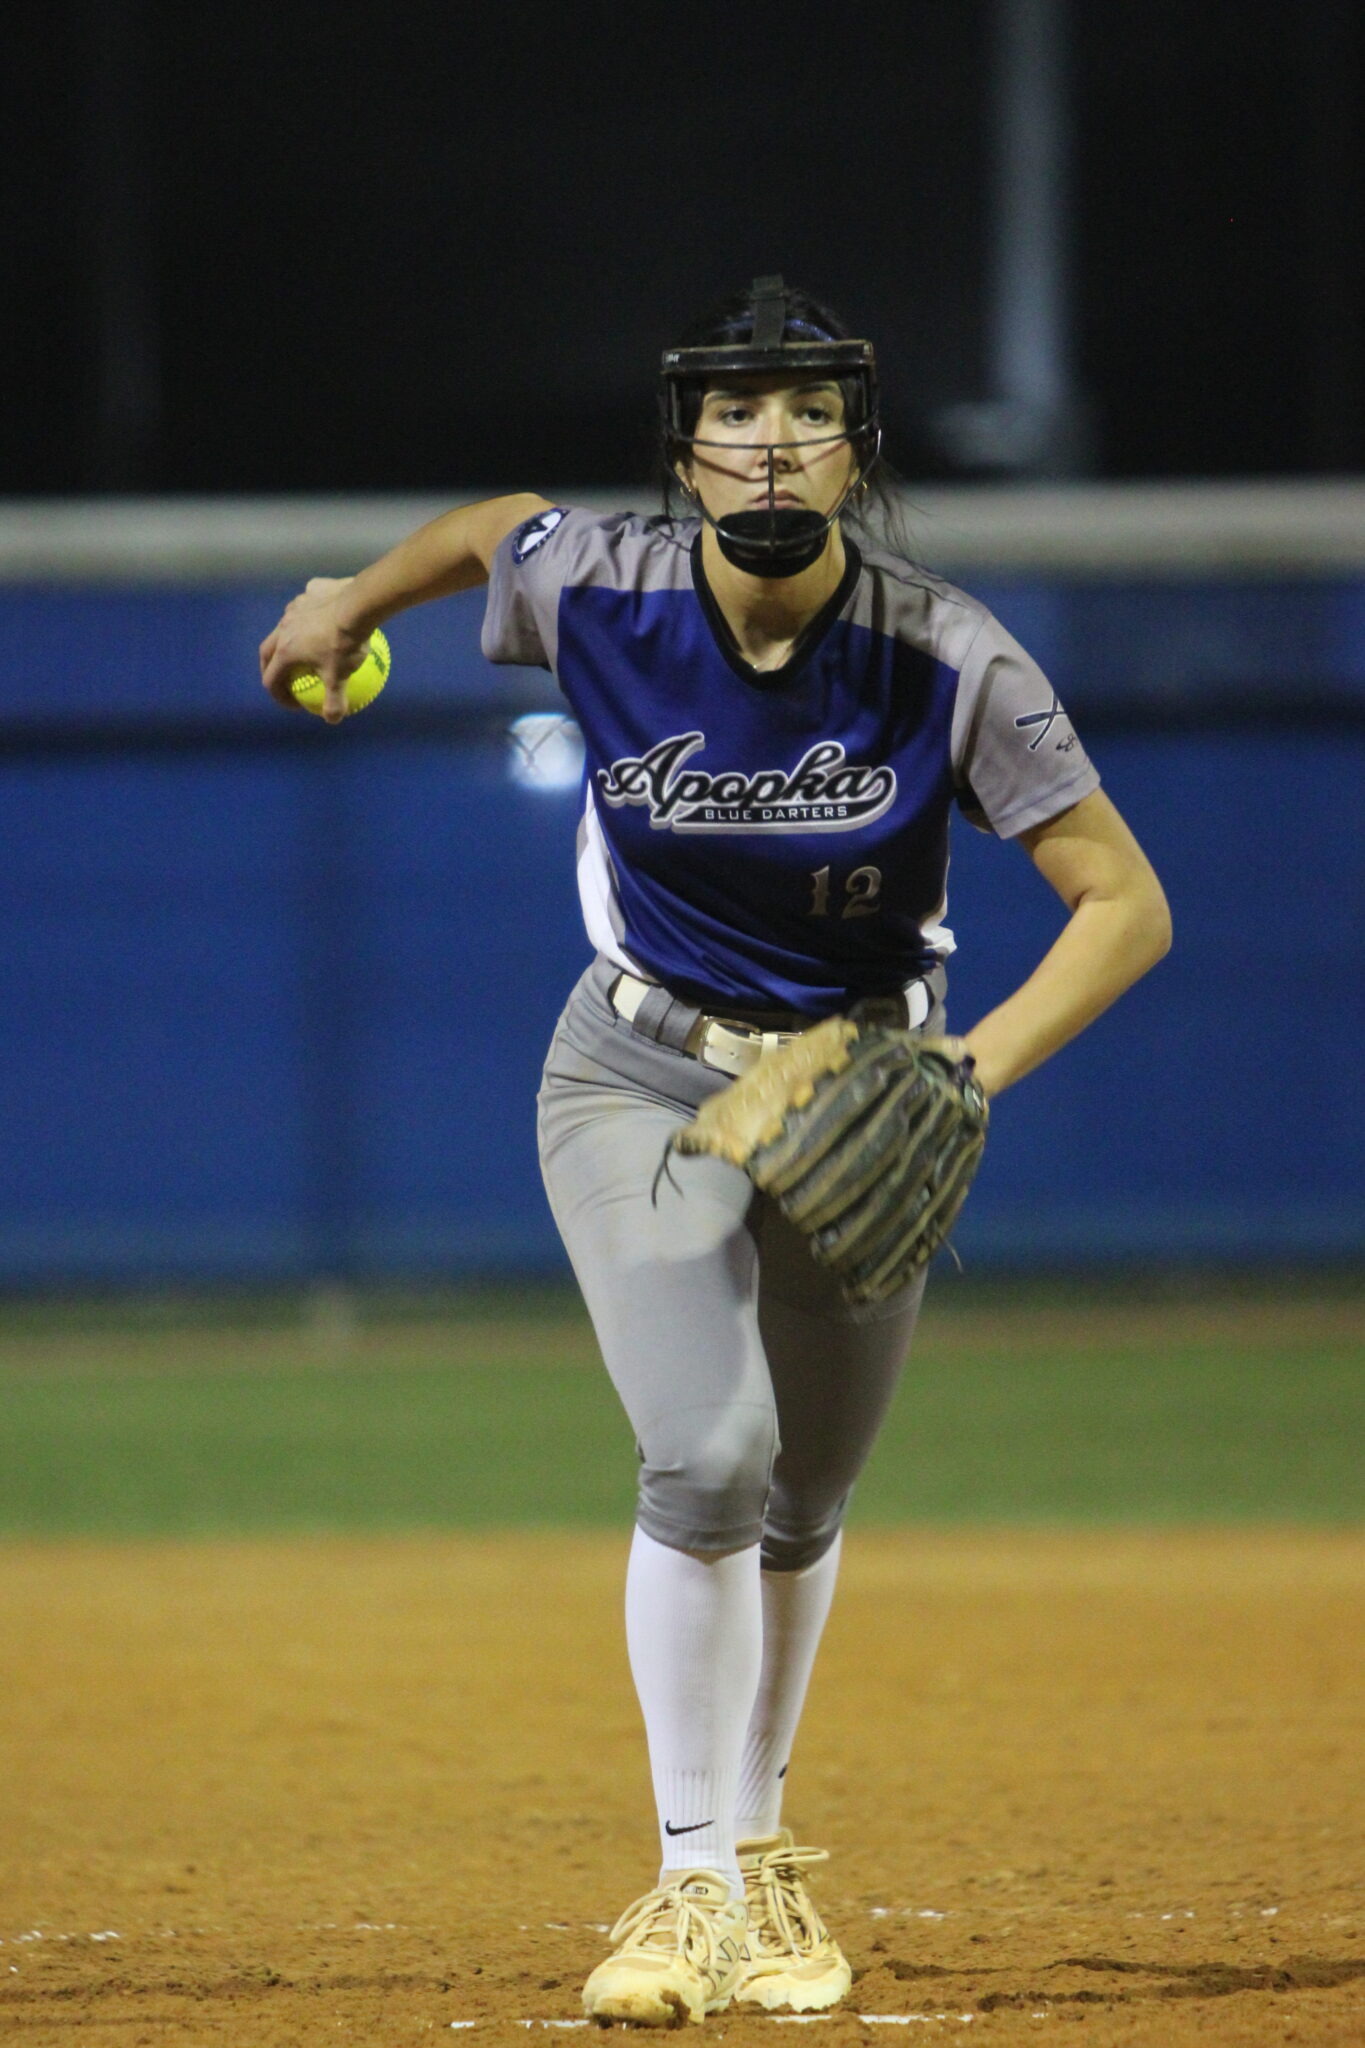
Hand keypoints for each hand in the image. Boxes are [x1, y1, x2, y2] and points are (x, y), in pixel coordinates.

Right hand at [259, 577, 369, 724]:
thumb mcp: (341, 677)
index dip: (279, 695)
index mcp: (285, 651)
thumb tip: (332, 719)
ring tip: (303, 647)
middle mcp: (283, 628)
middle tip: (282, 678)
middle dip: (269, 668)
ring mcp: (295, 607)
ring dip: (287, 639)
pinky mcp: (310, 592)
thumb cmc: (345, 643)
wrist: (357, 605)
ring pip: (284, 625)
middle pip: (267, 651)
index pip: (271, 679)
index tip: (294, 703)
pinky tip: (324, 618)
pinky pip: (306, 604)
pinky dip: (310, 614)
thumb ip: (334, 700)